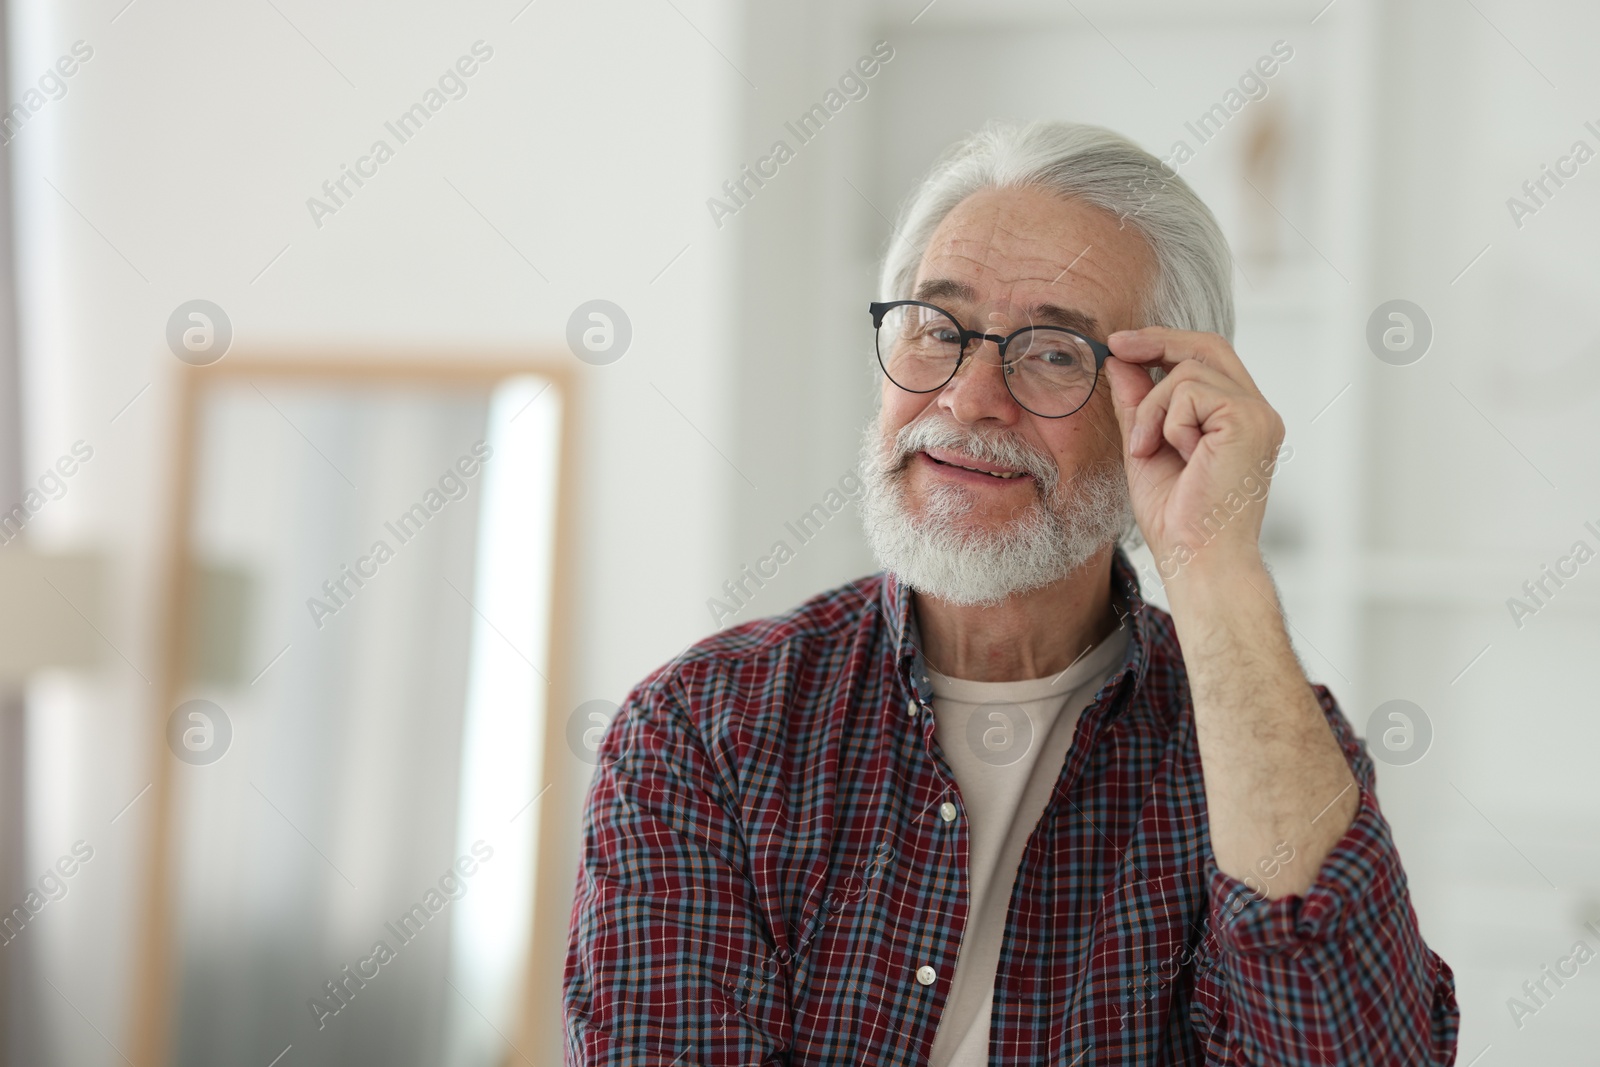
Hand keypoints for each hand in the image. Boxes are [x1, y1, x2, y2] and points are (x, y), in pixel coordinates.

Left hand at [1101, 327, 1285, 578]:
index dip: (1164, 342)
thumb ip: (1138, 404)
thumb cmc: (1177, 518)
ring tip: (1149, 449)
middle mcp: (1256, 412)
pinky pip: (1191, 392)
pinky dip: (1167, 421)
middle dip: (1156, 341)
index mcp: (1237, 419)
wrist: (1196, 558)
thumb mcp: (1145, 447)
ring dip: (1152, 409)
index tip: (1121, 345)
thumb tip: (1120, 361)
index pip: (1207, 358)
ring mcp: (1257, 415)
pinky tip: (1178, 455)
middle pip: (1207, 346)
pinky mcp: (1248, 420)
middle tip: (1115, 346)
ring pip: (1188, 372)